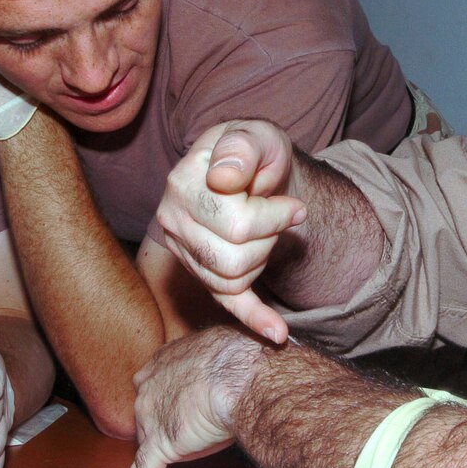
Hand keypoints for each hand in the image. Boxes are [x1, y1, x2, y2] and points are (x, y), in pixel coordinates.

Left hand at [124, 326, 261, 467]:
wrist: (239, 374)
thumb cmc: (236, 355)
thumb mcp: (217, 344)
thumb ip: (207, 357)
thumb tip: (221, 361)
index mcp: (162, 360)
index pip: (155, 382)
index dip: (170, 394)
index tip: (180, 398)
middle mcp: (148, 386)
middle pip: (148, 411)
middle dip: (166, 418)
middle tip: (191, 418)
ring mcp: (150, 417)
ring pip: (150, 438)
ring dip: (167, 443)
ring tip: (193, 444)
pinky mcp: (160, 445)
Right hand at [153, 120, 306, 343]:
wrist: (254, 167)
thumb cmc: (256, 151)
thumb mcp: (257, 135)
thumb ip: (243, 146)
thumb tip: (223, 176)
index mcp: (183, 182)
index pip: (235, 223)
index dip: (275, 217)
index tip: (294, 207)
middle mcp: (172, 218)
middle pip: (234, 257)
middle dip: (270, 239)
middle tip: (282, 218)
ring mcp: (182, 249)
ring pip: (232, 280)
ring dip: (263, 259)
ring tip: (269, 233)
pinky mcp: (199, 271)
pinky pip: (225, 302)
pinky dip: (253, 319)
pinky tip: (278, 332)